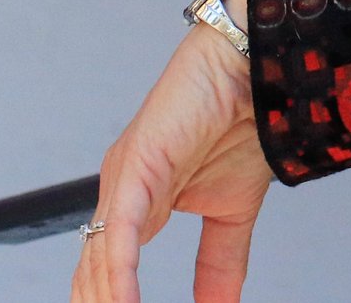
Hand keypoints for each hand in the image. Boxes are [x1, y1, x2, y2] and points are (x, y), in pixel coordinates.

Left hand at [72, 5, 272, 302]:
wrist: (257, 70)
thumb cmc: (243, 121)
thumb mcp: (231, 214)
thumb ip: (218, 265)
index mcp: (139, 206)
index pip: (107, 272)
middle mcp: (122, 196)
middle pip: (93, 272)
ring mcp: (124, 181)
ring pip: (101, 258)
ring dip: (107, 299)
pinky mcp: (135, 167)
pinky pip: (121, 230)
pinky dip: (120, 271)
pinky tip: (120, 301)